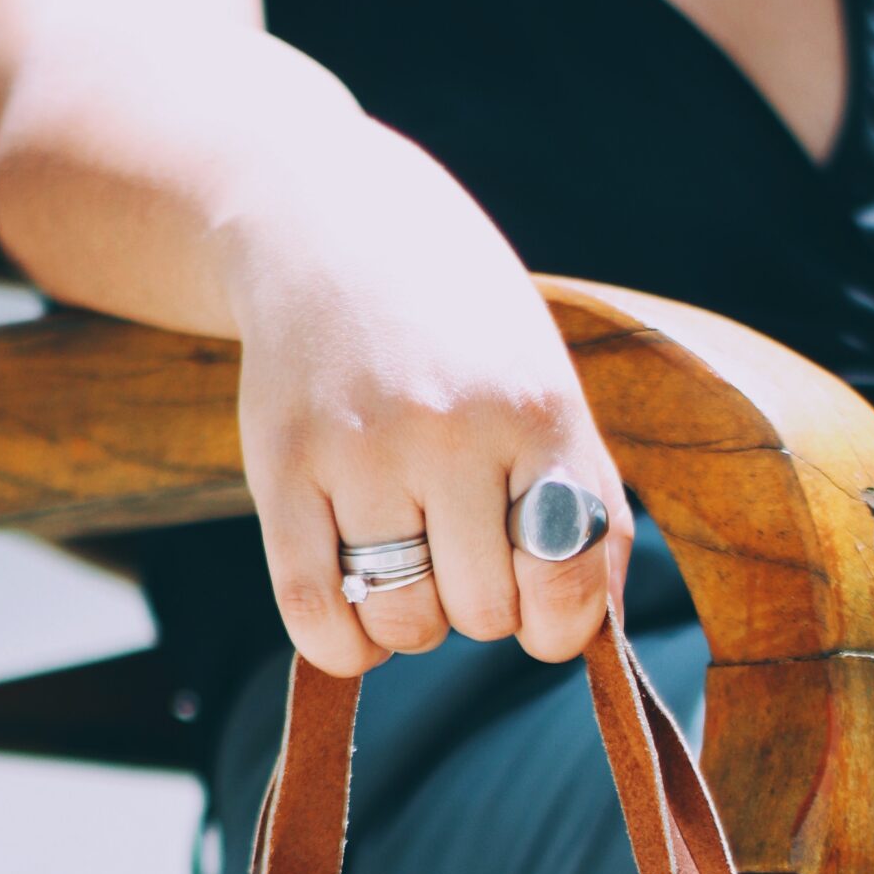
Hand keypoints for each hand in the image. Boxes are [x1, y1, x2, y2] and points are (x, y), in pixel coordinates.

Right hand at [225, 123, 632, 673]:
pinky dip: (343, 645)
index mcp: (537, 411)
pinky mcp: (282, 466)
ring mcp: (361, 448)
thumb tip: (592, 634)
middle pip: (483, 616)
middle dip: (476, 604)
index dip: (557, 620)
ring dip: (410, 619)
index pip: (567, 581)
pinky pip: (316, 616)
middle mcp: (452, 428)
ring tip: (407, 555)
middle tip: (457, 545)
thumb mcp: (547, 390)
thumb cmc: (461, 334)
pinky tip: (356, 613)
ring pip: (404, 622)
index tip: (535, 600)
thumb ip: (589, 508)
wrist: (329, 227)